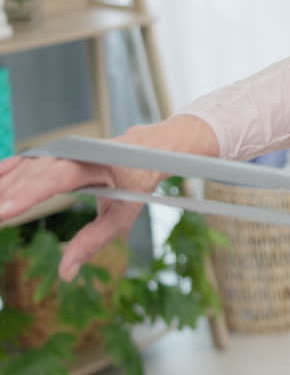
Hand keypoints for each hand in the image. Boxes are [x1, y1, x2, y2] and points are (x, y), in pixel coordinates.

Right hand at [0, 127, 163, 280]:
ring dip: (1, 187)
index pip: (55, 179)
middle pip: (32, 174)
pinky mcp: (52, 153)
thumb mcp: (122, 215)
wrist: (144, 148)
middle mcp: (73, 153)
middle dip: (5, 194)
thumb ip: (93, 241)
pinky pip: (22, 163)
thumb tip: (65, 273)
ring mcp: (61, 150)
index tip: (3, 211)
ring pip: (23, 167)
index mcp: (95, 164)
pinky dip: (5, 175)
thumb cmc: (135, 182)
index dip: (27, 194)